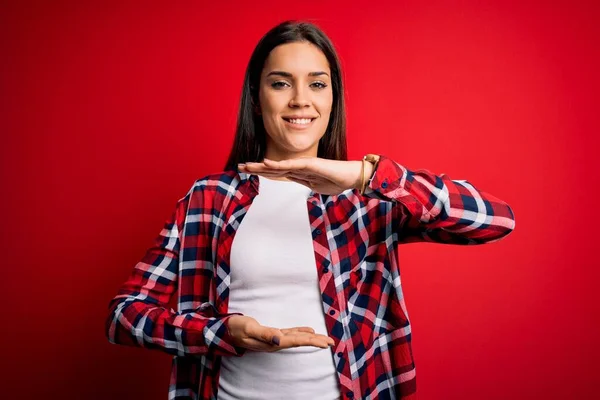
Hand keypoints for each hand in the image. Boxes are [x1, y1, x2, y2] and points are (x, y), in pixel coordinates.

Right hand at [226, 315, 334, 351]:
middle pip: (300, 341)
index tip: (326, 343)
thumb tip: (279, 339)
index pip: (296, 341)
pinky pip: (290, 334)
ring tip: (324, 339)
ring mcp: (274, 338)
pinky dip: (300, 332)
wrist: (226, 330)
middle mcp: (276, 342)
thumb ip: (264, 334)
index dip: (312, 341)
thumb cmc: (236, 328)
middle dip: (316, 342)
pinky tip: (308, 331)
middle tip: (331, 342)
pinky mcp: (272, 334)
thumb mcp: (249, 328)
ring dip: (311, 338)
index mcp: (273, 342)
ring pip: (297, 338)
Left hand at [238, 157, 372, 194]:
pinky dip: (278, 164)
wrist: (350, 177)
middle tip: (239, 166)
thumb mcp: (315, 186)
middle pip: (272, 167)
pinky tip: (266, 163)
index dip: (261, 171)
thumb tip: (298, 184)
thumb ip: (304, 183)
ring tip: (247, 165)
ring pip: (278, 165)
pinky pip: (291, 165)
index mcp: (297, 173)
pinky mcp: (310, 164)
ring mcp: (303, 165)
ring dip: (261, 166)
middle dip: (255, 168)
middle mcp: (297, 167)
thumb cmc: (336, 181)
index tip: (247, 172)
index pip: (275, 172)